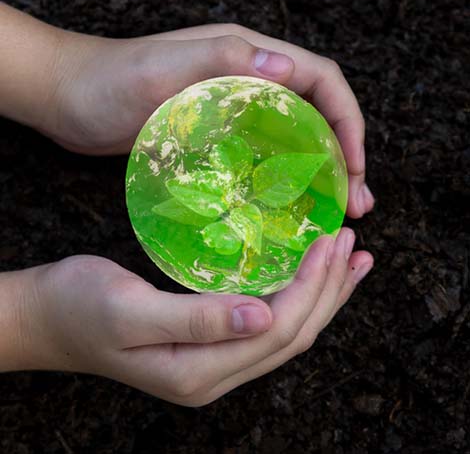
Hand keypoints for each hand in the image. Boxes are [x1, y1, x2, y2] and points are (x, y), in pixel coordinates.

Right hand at [13, 228, 371, 405]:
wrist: (48, 317)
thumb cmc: (79, 306)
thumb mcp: (130, 312)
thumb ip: (197, 320)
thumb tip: (264, 318)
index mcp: (199, 371)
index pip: (278, 330)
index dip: (313, 286)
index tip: (331, 241)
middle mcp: (215, 374)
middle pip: (293, 335)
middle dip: (329, 289)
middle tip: (353, 244)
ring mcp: (214, 362)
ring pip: (287, 332)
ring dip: (323, 296)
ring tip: (351, 262)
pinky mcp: (208, 343)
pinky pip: (267, 324)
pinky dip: (296, 298)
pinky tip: (309, 279)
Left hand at [46, 24, 373, 218]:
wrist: (70, 98)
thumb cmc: (109, 81)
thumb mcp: (162, 67)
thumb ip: (222, 60)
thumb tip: (287, 67)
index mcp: (247, 57)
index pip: (321, 82)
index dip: (347, 121)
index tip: (356, 165)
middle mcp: (249, 81)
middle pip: (316, 115)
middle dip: (343, 156)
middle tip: (355, 203)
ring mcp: (234, 110)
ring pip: (294, 139)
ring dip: (319, 174)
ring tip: (334, 212)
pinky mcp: (218, 136)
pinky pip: (265, 157)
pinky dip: (284, 181)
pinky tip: (288, 208)